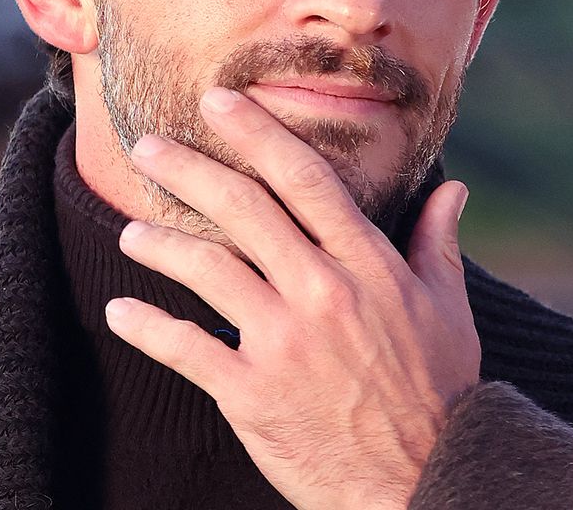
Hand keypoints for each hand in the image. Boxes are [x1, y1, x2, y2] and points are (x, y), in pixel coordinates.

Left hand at [104, 86, 480, 509]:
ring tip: (131, 231)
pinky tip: (120, 312)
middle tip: (148, 146)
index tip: (219, 102)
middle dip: (189, 169)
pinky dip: (147, 327)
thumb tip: (452, 189)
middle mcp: (321, 291)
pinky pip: (185, 348)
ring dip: (159, 243)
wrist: (429, 480)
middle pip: (243, 209)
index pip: (304, 179)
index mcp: (367, 265)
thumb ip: (436, 244)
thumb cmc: (441, 394)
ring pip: (206, 269)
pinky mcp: (252, 393)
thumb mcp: (449, 312)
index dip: (256, 133)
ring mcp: (283, 342)